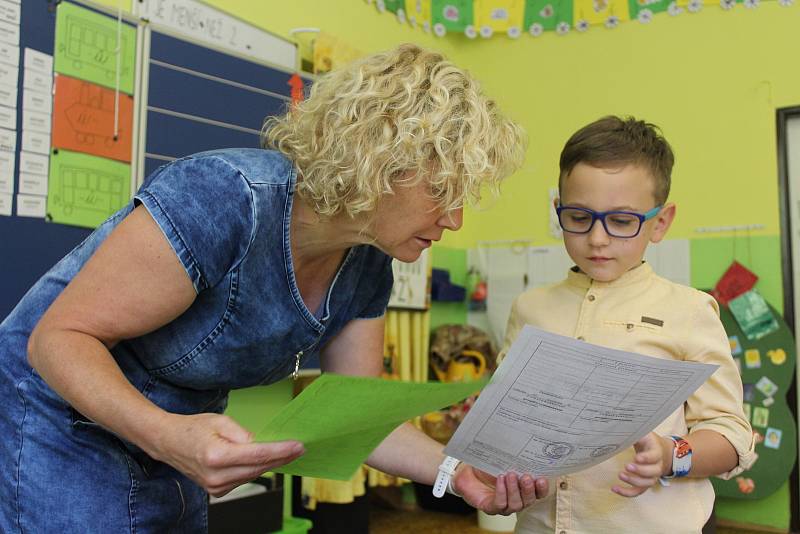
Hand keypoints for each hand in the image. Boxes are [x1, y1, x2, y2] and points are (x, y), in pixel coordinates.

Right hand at [149, 413, 304, 496]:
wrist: (168, 443)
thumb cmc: (193, 428)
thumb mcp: (221, 421)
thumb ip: (244, 434)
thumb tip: (264, 444)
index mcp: (216, 456)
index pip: (257, 455)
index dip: (280, 451)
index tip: (298, 446)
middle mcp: (215, 475)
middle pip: (258, 468)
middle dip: (282, 458)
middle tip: (299, 448)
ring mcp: (215, 487)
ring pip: (253, 475)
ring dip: (270, 464)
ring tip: (286, 452)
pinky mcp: (216, 491)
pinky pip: (244, 479)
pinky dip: (255, 469)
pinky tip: (264, 460)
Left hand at [452, 465, 548, 514]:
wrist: (466, 470)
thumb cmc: (487, 465)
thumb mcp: (503, 459)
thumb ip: (515, 456)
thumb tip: (524, 441)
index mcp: (523, 489)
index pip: (538, 493)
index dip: (542, 488)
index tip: (542, 478)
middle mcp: (516, 499)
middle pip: (529, 501)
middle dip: (529, 489)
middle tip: (526, 476)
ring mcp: (504, 506)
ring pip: (516, 505)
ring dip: (515, 490)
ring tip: (511, 475)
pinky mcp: (491, 508)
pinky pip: (500, 504)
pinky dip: (502, 491)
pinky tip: (500, 479)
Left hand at [612, 432, 671, 497]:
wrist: (659, 450)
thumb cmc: (648, 441)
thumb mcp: (643, 433)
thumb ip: (634, 432)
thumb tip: (618, 428)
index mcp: (657, 450)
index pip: (655, 455)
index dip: (647, 458)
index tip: (637, 457)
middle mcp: (657, 465)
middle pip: (653, 472)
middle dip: (640, 471)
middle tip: (627, 466)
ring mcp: (652, 476)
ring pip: (647, 483)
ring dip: (634, 482)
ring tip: (620, 475)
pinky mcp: (645, 483)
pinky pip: (638, 491)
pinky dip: (627, 492)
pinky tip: (614, 488)